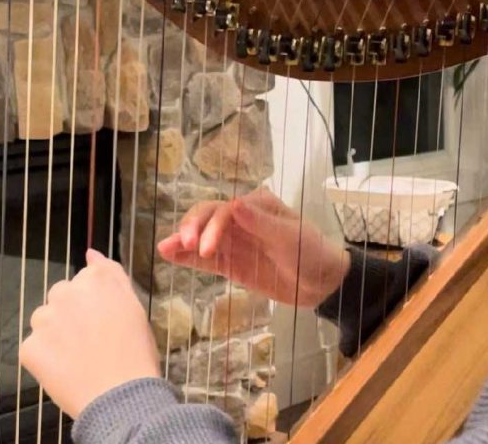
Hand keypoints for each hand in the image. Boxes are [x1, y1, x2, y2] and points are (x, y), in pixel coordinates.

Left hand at [19, 249, 160, 418]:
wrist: (121, 397)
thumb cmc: (135, 351)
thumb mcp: (133, 305)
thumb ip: (112, 273)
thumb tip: (90, 252)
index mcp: (95, 279)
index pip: (86, 280)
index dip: (96, 302)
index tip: (105, 321)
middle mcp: (66, 292)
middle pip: (62, 296)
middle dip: (72, 313)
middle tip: (91, 340)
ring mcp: (45, 319)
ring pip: (44, 320)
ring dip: (55, 333)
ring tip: (77, 357)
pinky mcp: (29, 347)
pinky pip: (33, 348)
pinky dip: (45, 359)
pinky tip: (65, 371)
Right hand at [157, 187, 349, 307]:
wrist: (323, 283)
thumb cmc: (311, 252)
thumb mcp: (290, 237)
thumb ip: (261, 223)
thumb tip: (234, 204)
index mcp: (255, 205)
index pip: (224, 210)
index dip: (211, 226)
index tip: (204, 248)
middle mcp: (239, 219)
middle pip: (206, 217)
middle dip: (193, 228)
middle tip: (185, 245)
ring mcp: (232, 241)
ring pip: (201, 236)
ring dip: (183, 240)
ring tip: (165, 248)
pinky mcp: (229, 262)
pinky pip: (204, 259)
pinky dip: (187, 257)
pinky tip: (170, 256)